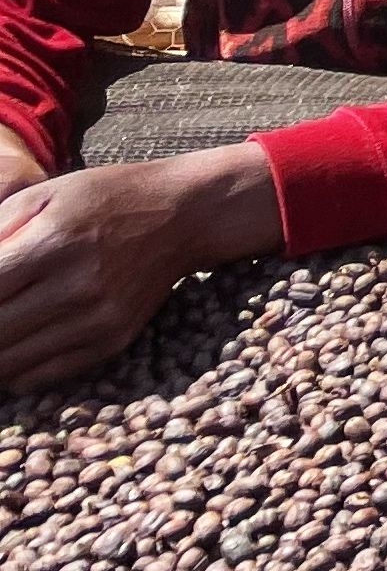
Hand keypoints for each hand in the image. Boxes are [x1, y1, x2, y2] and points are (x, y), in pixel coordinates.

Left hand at [0, 142, 281, 391]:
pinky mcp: (111, 340)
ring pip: (9, 363)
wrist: (185, 214)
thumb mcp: (43, 195)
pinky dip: (13, 372)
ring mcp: (96, 319)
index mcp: (53, 244)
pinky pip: (44, 375)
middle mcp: (76, 288)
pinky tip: (10, 349)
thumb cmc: (106, 198)